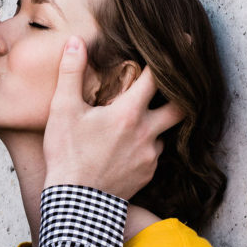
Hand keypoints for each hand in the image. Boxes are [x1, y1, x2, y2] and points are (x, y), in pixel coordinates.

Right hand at [43, 37, 183, 198]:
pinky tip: (129, 147)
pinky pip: (154, 156)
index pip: (158, 78)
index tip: (184, 43)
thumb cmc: (67, 155)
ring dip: (156, 125)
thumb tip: (76, 42)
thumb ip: (71, 73)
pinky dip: (146, 147)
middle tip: (178, 86)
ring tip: (140, 122)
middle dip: (182, 95)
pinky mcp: (147, 176)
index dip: (171, 57)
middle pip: (181, 109)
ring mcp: (150, 157)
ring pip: (164, 134)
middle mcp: (147, 134)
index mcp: (129, 113)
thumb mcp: (62, 110)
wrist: (75, 204)